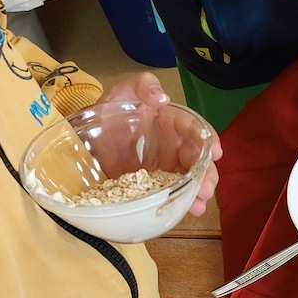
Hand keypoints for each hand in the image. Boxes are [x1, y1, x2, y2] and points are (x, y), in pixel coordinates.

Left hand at [95, 73, 221, 215]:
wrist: (82, 140)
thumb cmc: (106, 114)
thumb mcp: (121, 93)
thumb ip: (141, 86)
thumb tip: (162, 97)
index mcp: (170, 121)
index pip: (195, 129)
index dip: (208, 139)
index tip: (216, 152)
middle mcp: (172, 145)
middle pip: (196, 159)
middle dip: (206, 174)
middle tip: (206, 189)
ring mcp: (164, 167)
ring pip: (188, 179)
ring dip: (197, 192)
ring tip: (198, 206)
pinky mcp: (154, 184)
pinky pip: (171, 193)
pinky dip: (180, 202)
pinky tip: (184, 212)